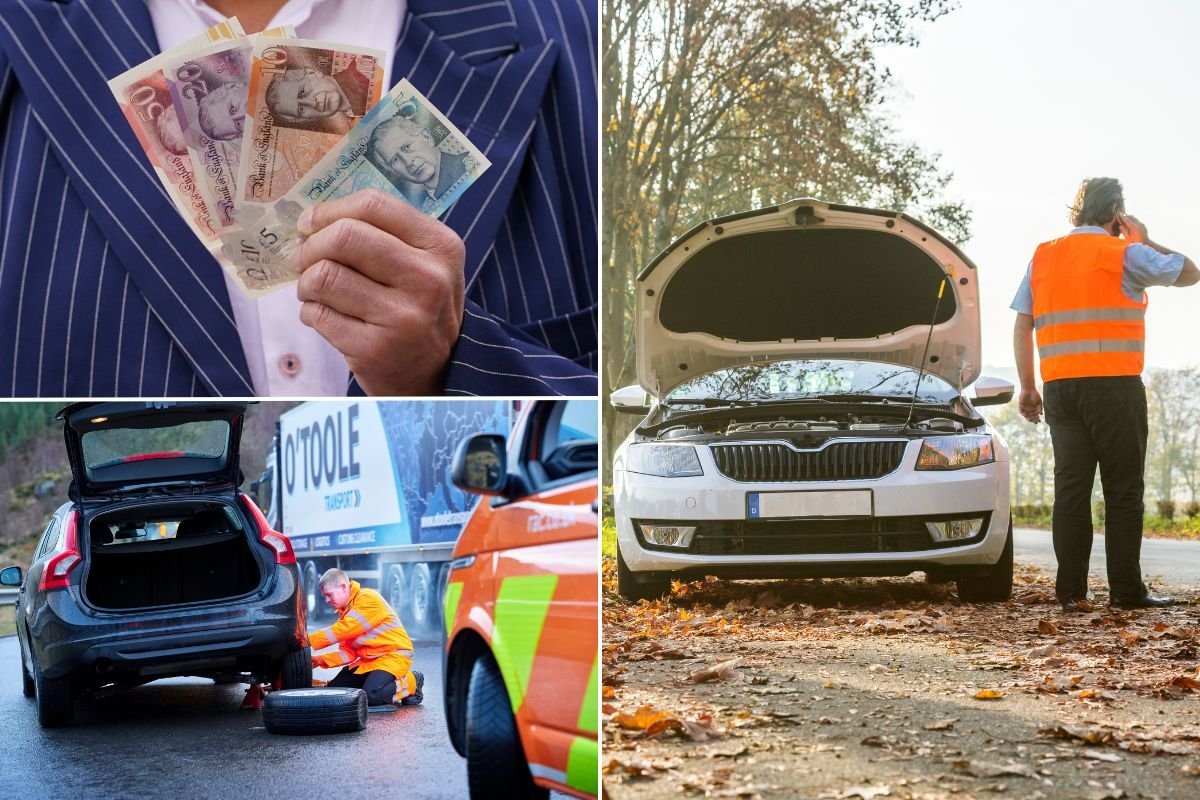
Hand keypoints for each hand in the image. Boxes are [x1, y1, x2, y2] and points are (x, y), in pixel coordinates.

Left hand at [292, 190, 466, 394]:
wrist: (436, 373)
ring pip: (324, 276)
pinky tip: (325, 316)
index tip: (310, 223)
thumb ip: (384, 234)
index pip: (374, 206)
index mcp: (441, 248)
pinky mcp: (374, 348)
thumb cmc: (420, 307)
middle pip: (345, 237)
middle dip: (311, 245)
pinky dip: (310, 312)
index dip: (330, 210)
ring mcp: (402, 317)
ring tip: (314, 291)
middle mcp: (429, 280)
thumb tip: (313, 219)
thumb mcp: (425, 264)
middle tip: (303, 257)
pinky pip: (318, 314)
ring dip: (306, 282)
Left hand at [1018, 387, 1042, 423]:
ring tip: (1031, 419)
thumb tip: (1041, 414)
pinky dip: (1022, 413)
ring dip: (1028, 418)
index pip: (1035, 415)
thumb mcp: (1039, 402)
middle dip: (1033, 420)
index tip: (1039, 421)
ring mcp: (1025, 408)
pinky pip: (1020, 411)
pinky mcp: (1020, 406)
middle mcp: (1029, 409)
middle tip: (1035, 422)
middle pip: (1030, 416)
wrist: (1029, 390)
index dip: (1037, 419)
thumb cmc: (1035, 395)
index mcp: (1034, 409)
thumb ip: (1040, 408)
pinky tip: (1025, 415)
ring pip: (1026, 415)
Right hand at [1117, 213, 1147, 243]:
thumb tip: (1120, 226)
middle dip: (1127, 216)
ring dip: (1130, 219)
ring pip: (1135, 218)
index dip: (1123, 217)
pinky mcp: (1143, 225)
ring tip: (1126, 222)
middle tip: (1122, 218)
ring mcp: (1142, 224)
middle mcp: (1138, 224)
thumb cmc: (1135, 242)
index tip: (1120, 213)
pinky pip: (1138, 221)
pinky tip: (1132, 225)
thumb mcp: (1127, 238)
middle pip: (1132, 217)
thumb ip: (1123, 231)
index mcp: (1134, 227)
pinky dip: (1134, 221)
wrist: (1145, 243)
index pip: (1127, 220)